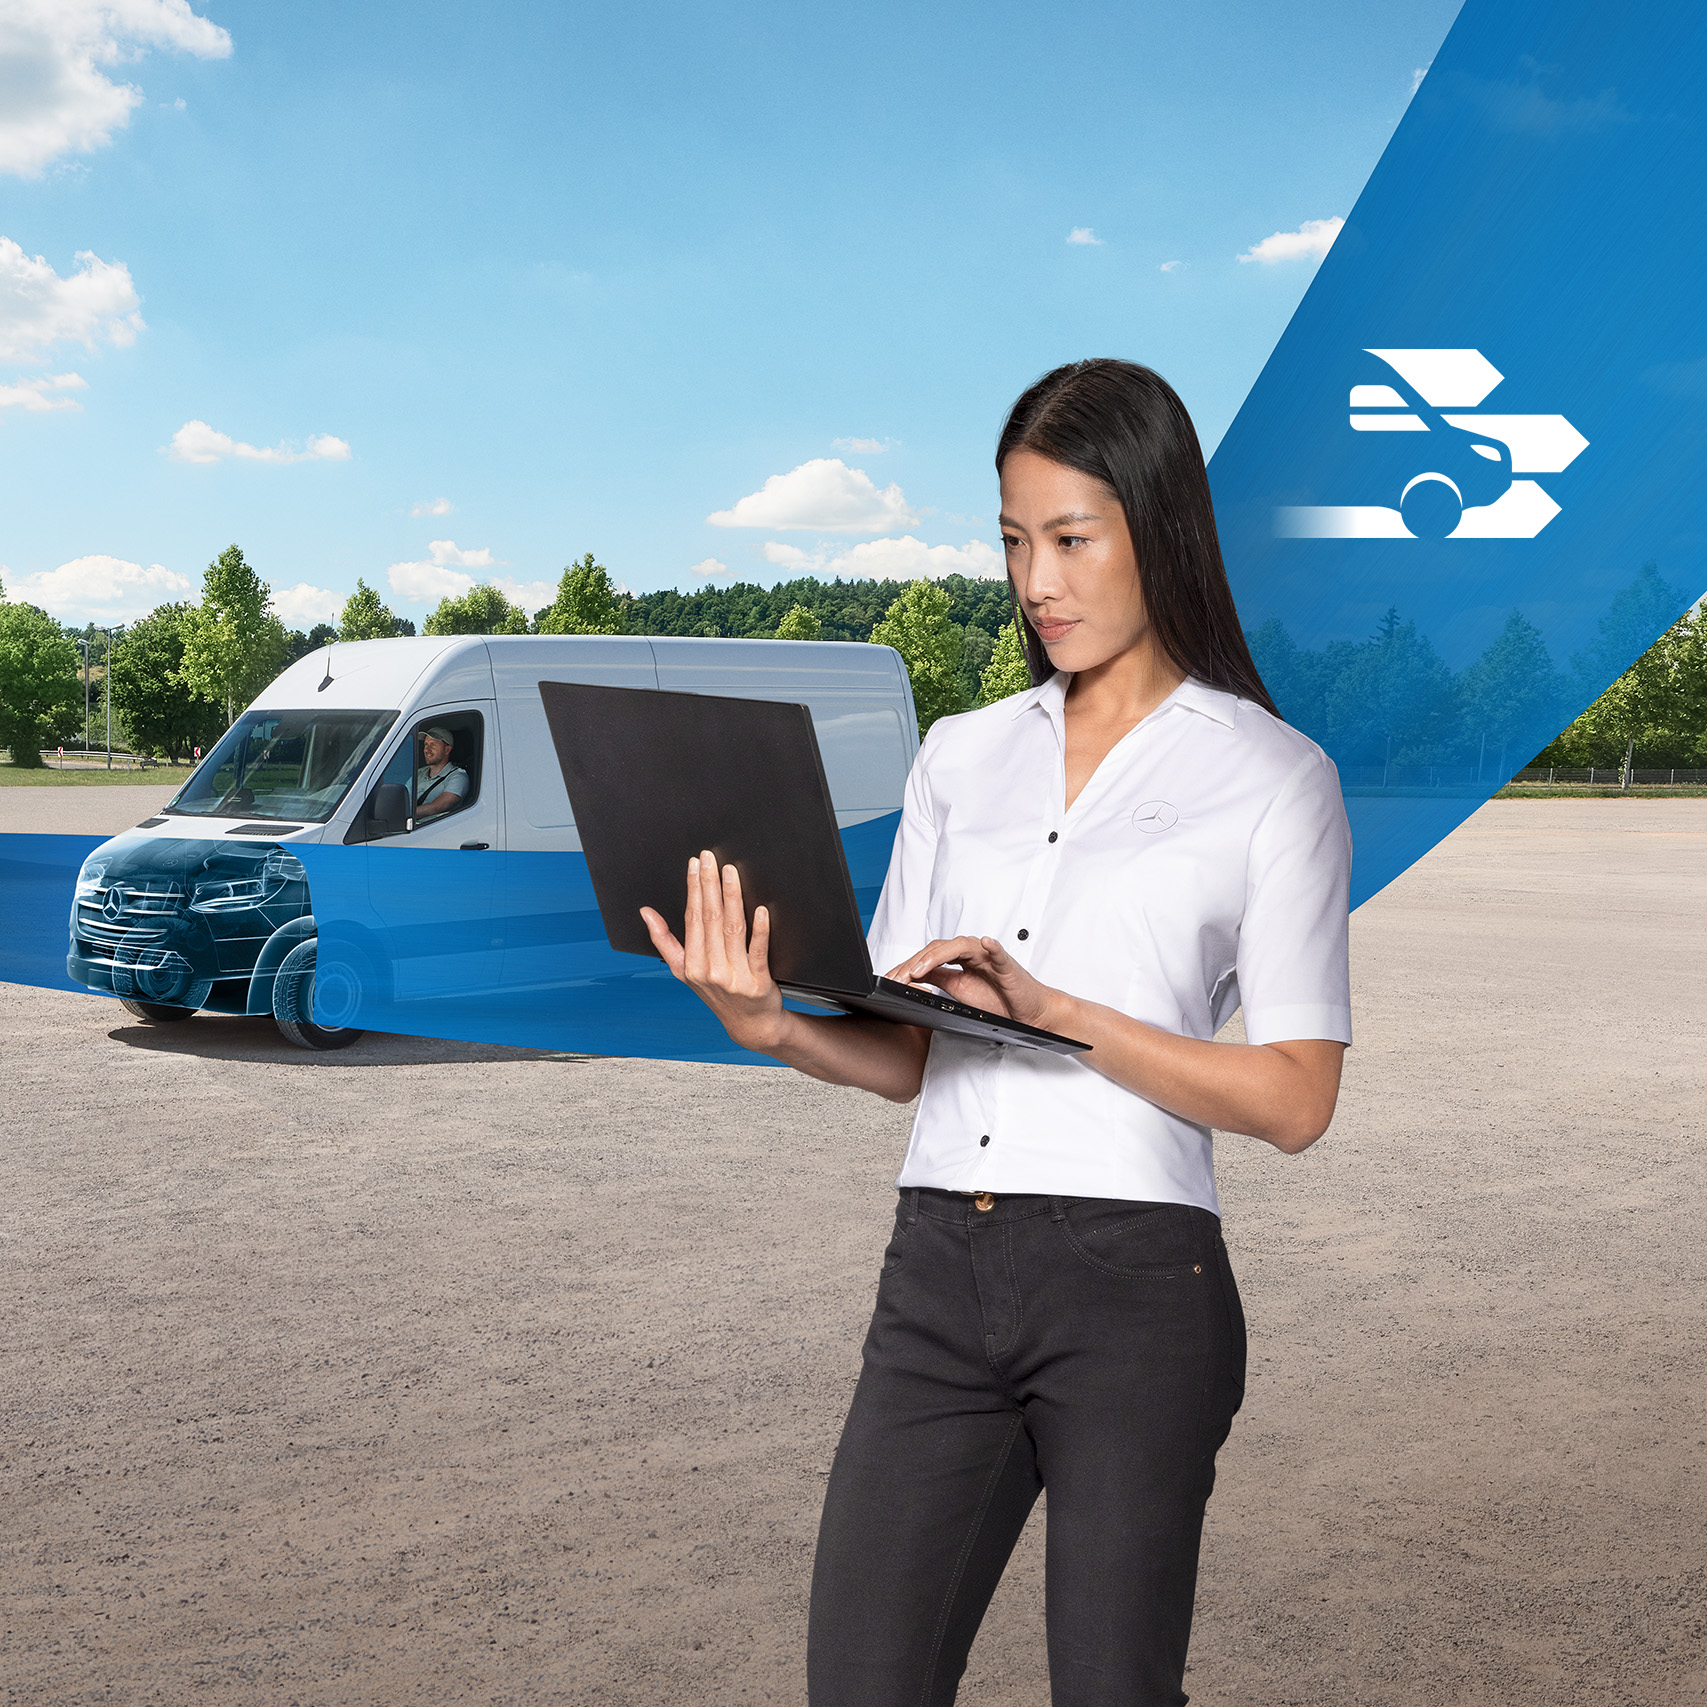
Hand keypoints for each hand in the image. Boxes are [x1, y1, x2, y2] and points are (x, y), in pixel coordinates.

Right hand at [640, 852, 786, 1050]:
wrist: (749, 1024)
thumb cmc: (717, 993)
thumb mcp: (684, 971)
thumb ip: (664, 940)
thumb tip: (645, 912)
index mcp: (690, 964)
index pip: (692, 918)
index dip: (693, 889)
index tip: (694, 864)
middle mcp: (709, 970)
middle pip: (710, 919)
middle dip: (709, 884)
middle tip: (710, 858)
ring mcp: (734, 976)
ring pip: (732, 928)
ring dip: (731, 897)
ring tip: (731, 872)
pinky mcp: (758, 981)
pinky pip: (758, 950)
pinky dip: (760, 930)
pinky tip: (761, 909)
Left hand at [887, 936, 1070, 1034]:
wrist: (1028, 1012)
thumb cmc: (999, 1000)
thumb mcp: (959, 991)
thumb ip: (938, 979)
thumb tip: (910, 977)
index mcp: (960, 959)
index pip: (928, 956)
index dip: (907, 967)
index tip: (889, 980)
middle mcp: (972, 953)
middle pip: (938, 949)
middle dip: (914, 964)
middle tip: (896, 979)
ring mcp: (989, 957)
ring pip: (960, 946)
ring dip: (937, 956)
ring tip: (919, 969)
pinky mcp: (1007, 966)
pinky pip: (999, 953)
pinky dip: (992, 947)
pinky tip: (985, 943)